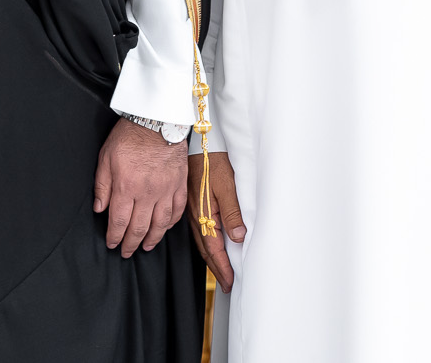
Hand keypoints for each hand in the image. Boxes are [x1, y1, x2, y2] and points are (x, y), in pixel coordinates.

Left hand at [94, 118, 186, 257]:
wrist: (158, 120)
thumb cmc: (130, 136)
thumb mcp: (105, 157)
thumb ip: (102, 186)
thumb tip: (99, 209)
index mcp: (126, 187)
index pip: (119, 221)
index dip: (115, 237)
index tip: (112, 244)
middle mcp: (147, 193)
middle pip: (139, 228)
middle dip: (130, 244)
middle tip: (126, 252)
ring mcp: (166, 191)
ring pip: (160, 224)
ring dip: (152, 239)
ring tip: (146, 246)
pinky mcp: (179, 185)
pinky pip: (177, 211)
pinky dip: (171, 223)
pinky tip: (165, 228)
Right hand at [187, 150, 245, 291]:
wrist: (194, 144)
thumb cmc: (212, 162)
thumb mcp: (227, 186)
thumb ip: (232, 213)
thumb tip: (238, 238)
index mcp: (204, 215)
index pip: (214, 249)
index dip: (223, 267)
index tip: (230, 283)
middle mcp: (195, 216)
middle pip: (206, 250)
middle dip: (216, 269)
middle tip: (226, 285)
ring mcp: (192, 211)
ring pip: (202, 241)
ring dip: (211, 259)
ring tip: (219, 271)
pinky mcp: (192, 204)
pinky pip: (199, 231)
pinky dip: (206, 244)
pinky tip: (209, 246)